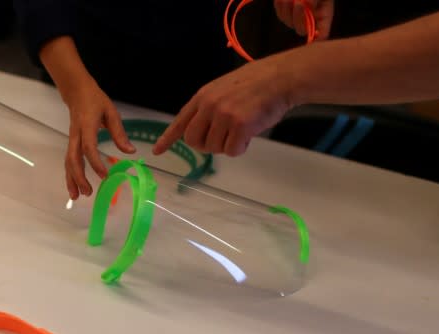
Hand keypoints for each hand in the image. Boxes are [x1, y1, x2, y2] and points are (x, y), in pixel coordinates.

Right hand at [61, 79, 134, 199]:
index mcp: (87, 126)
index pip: (89, 147)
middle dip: (79, 177)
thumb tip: (130, 152)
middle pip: (74, 159)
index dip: (95, 162)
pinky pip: (68, 161)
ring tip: (77, 196)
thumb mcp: (111, 112)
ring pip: (68, 162)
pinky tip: (74, 188)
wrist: (77, 92)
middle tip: (88, 192)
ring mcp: (72, 140)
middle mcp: (76, 135)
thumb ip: (119, 133)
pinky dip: (70, 176)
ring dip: (71, 180)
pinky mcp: (71, 143)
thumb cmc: (95, 101)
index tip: (104, 175)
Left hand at [152, 56, 294, 156]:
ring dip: (227, 145)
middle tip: (223, 139)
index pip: (180, 121)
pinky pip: (232, 151)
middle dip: (206, 146)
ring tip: (242, 129)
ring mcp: (224, 115)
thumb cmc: (256, 84)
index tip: (157, 151)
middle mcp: (209, 105)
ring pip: (214, 148)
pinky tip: (250, 133)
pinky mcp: (240, 125)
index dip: (167, 138)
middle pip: (193, 141)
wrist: (281, 77)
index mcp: (203, 96)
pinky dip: (241, 148)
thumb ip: (208, 107)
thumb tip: (200, 132)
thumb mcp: (223, 89)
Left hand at [274, 0, 333, 39]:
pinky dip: (281, 5)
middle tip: (298, 2)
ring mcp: (297, 19)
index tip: (316, 35)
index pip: (322, 34)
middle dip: (299, 16)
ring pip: (289, 22)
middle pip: (301, 29)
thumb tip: (308, 6)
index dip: (318, 38)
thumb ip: (315, 0)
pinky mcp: (286, 15)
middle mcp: (310, 21)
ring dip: (288, 7)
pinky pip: (281, 15)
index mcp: (324, 15)